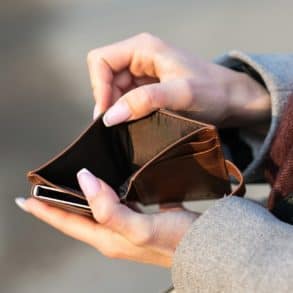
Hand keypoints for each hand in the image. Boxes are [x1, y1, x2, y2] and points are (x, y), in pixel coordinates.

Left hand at [15, 169, 198, 266]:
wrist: (205, 246)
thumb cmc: (176, 241)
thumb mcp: (140, 229)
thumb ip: (108, 209)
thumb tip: (84, 180)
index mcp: (107, 238)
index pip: (66, 223)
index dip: (44, 211)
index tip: (24, 198)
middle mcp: (113, 234)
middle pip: (76, 218)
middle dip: (56, 204)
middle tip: (42, 188)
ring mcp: (126, 226)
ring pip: (93, 209)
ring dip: (78, 198)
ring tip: (67, 184)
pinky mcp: (139, 218)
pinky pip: (112, 203)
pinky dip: (103, 192)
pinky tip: (106, 182)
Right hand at [87, 33, 270, 126]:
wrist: (232, 100)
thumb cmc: (213, 91)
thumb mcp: (180, 94)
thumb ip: (144, 101)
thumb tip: (110, 116)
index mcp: (143, 48)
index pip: (100, 61)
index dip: (99, 87)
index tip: (108, 114)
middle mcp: (139, 58)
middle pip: (104, 77)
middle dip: (107, 102)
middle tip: (116, 125)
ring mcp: (143, 74)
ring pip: (113, 91)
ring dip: (117, 109)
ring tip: (128, 126)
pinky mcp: (148, 88)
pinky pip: (126, 99)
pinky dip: (126, 112)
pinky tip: (134, 123)